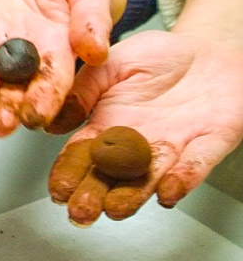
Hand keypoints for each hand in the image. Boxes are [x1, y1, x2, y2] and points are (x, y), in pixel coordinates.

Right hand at [47, 30, 242, 224]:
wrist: (210, 49)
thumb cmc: (159, 55)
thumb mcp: (109, 62)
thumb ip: (82, 89)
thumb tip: (51, 122)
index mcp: (108, 125)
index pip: (82, 156)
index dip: (68, 175)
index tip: (58, 191)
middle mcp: (137, 143)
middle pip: (111, 176)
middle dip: (94, 196)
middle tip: (81, 211)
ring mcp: (173, 146)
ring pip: (149, 177)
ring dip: (132, 196)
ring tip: (115, 208)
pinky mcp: (210, 142)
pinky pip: (197, 164)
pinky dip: (184, 179)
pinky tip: (168, 191)